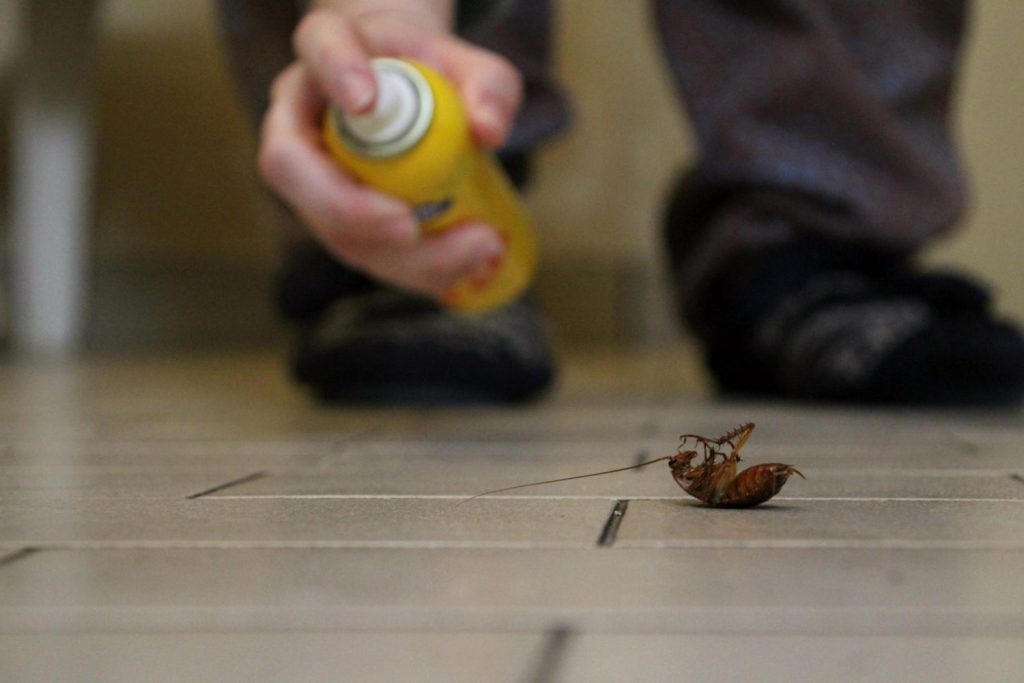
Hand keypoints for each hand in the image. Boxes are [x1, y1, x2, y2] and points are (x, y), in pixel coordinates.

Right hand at [258, 4, 523, 298]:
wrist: (413, 101)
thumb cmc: (435, 76)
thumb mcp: (472, 67)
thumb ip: (489, 86)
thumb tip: (488, 133)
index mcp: (329, 49)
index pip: (319, 46)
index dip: (335, 73)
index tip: (365, 100)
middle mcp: (302, 115)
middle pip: (288, 164)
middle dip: (349, 208)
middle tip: (410, 228)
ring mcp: (311, 177)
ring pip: (327, 225)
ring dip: (400, 255)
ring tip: (478, 250)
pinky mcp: (338, 222)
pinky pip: (365, 255)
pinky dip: (419, 270)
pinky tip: (470, 267)